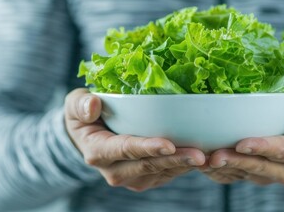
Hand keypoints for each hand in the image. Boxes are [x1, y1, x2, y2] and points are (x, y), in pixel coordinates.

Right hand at [64, 88, 205, 190]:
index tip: (169, 143)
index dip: (147, 147)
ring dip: (184, 165)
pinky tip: (203, 156)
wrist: (86, 137)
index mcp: (97, 151)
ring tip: (209, 156)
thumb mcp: (75, 104)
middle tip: (200, 154)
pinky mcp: (145, 179)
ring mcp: (131, 178)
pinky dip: (184, 166)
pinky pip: (167, 174)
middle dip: (175, 160)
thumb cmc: (83, 115)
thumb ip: (81, 104)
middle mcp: (114, 171)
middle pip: (149, 165)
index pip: (125, 149)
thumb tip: (93, 105)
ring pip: (162, 172)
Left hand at [200, 83, 283, 185]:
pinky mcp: (253, 173)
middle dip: (236, 162)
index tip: (242, 143)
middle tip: (213, 156)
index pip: (283, 151)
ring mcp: (268, 174)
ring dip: (221, 169)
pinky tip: (198, 163)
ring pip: (242, 174)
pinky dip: (216, 171)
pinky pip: (232, 176)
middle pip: (258, 167)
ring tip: (200, 160)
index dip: (263, 148)